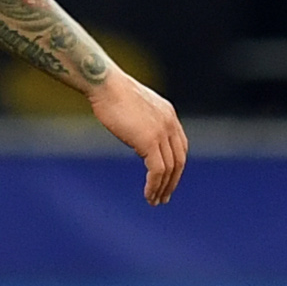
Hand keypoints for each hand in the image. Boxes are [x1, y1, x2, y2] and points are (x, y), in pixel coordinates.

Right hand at [90, 69, 188, 203]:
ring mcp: (162, 132)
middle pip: (179, 160)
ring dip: (162, 187)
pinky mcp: (150, 141)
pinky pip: (157, 170)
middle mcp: (170, 124)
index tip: (168, 180)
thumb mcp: (135, 105)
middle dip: (173, 181)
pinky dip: (154, 185)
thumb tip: (139, 135)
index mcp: (169, 114)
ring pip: (169, 168)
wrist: (105, 84)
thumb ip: (143, 120)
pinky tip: (148, 195)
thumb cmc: (111, 92)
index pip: (180, 147)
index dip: (176, 166)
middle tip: (164, 197)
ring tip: (154, 201)